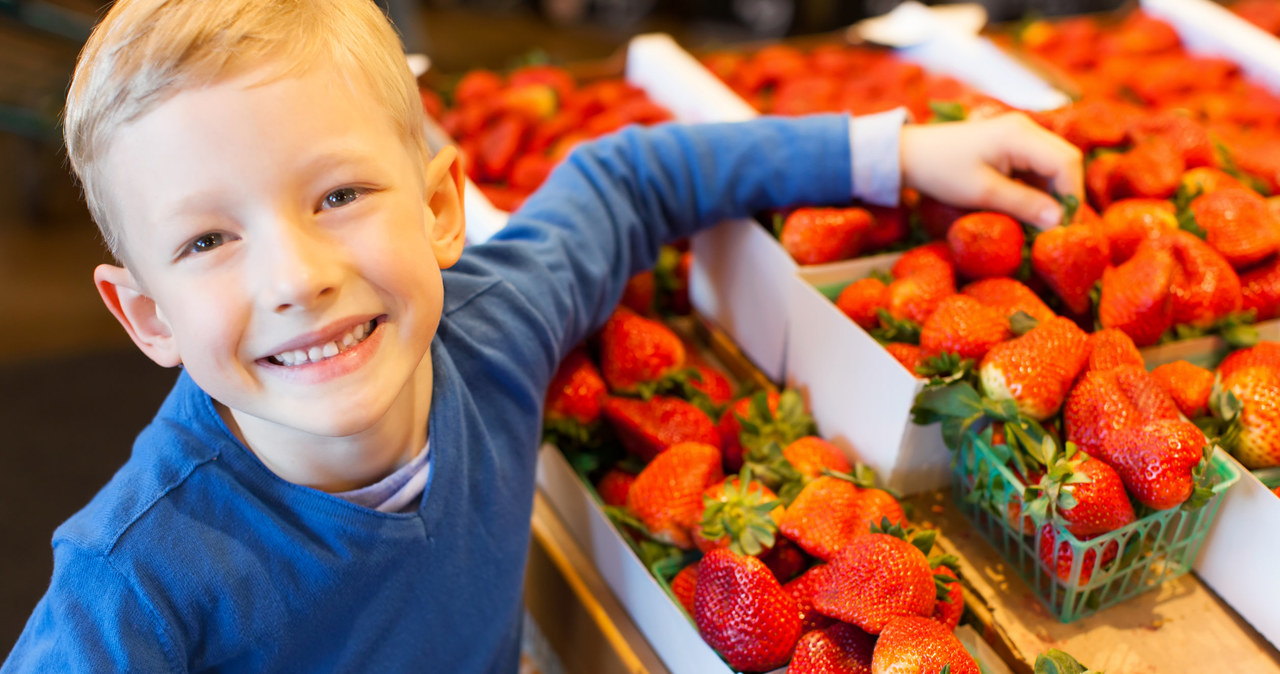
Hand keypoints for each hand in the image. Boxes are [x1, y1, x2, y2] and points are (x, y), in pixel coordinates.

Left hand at [900, 112, 1082, 229]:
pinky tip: (1024, 210)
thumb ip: (1023, 204)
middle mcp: (1027, 128)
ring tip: (1036, 223)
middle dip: (1064, 195)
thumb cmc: (942, 171)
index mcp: (1021, 134)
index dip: (1071, 194)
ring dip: (1049, 194)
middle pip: (1065, 161)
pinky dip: (1036, 189)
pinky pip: (1036, 168)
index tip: (1062, 226)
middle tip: (1052, 228)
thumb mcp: (983, 193)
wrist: (911, 154)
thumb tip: (1059, 220)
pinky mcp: (1012, 146)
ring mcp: (1020, 135)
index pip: (1066, 162)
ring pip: (1052, 166)